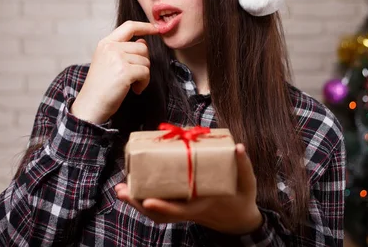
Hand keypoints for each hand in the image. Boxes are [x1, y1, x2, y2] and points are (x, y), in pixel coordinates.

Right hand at [71, 20, 158, 123]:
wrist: (90, 105)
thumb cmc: (100, 87)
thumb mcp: (107, 62)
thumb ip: (123, 50)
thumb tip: (143, 42)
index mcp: (106, 43)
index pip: (129, 26)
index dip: (145, 26)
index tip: (156, 29)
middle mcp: (111, 48)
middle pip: (142, 47)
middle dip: (143, 62)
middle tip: (135, 76)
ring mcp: (117, 59)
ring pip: (146, 61)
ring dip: (143, 75)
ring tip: (132, 84)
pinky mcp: (125, 71)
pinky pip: (146, 72)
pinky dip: (144, 83)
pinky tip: (135, 89)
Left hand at [115, 143, 262, 234]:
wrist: (240, 219)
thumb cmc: (243, 198)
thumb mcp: (247, 183)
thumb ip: (243, 165)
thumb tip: (239, 147)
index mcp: (203, 206)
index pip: (180, 210)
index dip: (164, 207)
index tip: (147, 200)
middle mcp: (190, 211)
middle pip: (159, 214)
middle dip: (138, 203)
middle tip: (121, 190)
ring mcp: (184, 211)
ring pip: (156, 213)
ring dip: (136, 203)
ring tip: (120, 189)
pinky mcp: (180, 207)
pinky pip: (159, 208)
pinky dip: (144, 201)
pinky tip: (133, 189)